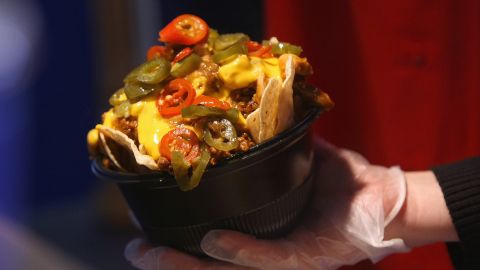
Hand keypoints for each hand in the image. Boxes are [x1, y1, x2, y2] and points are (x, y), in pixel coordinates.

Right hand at [125, 138, 409, 268]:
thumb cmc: (345, 186)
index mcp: (262, 231)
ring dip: (185, 264)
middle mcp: (267, 251)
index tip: (145, 229)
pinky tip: (211, 241)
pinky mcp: (305, 259)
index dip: (178, 241)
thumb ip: (280, 147)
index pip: (212, 241)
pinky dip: (238, 251)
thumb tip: (260, 117)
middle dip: (168, 260)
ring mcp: (284, 259)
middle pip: (208, 263)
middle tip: (133, 251)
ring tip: (150, 255)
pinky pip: (267, 259)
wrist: (387, 200)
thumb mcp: (304, 161)